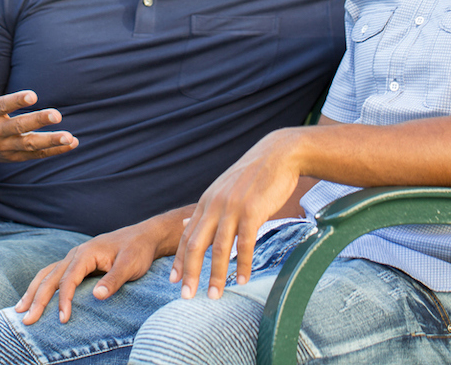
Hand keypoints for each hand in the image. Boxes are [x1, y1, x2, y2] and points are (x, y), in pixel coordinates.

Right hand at [0, 43, 77, 160]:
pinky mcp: (15, 157)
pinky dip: (54, 151)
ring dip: (50, 142)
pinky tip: (72, 142)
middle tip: (57, 114)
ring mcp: (5, 147)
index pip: (1, 107)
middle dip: (37, 121)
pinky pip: (36, 155)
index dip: (16, 101)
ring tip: (69, 137)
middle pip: (18, 128)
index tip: (33, 95)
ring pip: (29, 146)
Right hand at [14, 214, 179, 323]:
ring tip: (20, 310)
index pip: (68, 279)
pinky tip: (35, 297)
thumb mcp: (131, 265)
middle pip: (50, 277)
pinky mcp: (78, 262)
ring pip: (47, 274)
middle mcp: (76, 253)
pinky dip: (41, 286)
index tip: (62, 319)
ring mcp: (75, 257)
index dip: (63, 299)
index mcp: (86, 253)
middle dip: (37, 299)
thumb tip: (97, 296)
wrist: (144, 236)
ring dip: (33, 292)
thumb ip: (114, 279)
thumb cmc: (138, 251)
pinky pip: (54, 274)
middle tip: (27, 320)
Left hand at [170, 129, 300, 300]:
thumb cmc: (252, 175)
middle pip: (195, 244)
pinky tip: (243, 279)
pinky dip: (243, 264)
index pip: (186, 235)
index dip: (178, 259)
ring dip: (216, 275)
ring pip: (219, 248)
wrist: (278, 155)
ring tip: (215, 295)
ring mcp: (232, 208)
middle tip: (186, 296)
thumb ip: (206, 209)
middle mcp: (215, 205)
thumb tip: (186, 223)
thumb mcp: (223, 189)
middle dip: (189, 273)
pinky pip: (244, 244)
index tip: (173, 280)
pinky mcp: (252, 211)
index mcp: (207, 202)